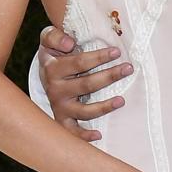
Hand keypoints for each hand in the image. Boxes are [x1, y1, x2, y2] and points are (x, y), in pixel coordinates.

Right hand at [38, 25, 131, 141]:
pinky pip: (72, 131)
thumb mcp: (49, 38)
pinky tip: (99, 135)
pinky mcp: (62, 119)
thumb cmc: (54, 51)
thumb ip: (55, 36)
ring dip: (104, 106)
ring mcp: (59, 106)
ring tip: (122, 100)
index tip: (117, 52)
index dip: (99, 57)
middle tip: (128, 68)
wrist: (44, 69)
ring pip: (83, 110)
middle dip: (110, 76)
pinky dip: (84, 136)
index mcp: (53, 68)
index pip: (80, 62)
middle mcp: (55, 89)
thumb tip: (69, 44)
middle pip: (86, 85)